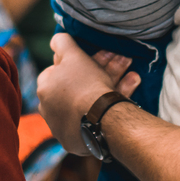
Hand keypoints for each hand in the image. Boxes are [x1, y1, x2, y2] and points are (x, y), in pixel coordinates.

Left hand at [37, 34, 137, 154]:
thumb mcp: (72, 54)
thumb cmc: (84, 83)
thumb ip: (62, 42)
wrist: (101, 119)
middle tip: (122, 62)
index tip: (93, 58)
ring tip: (134, 76)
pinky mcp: (81, 141)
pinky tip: (131, 88)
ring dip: (114, 84)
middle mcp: (51, 110)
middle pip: (79, 85)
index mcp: (45, 89)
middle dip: (102, 70)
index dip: (76, 62)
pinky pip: (98, 117)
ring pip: (92, 100)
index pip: (57, 71)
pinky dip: (114, 102)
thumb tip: (55, 40)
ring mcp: (66, 127)